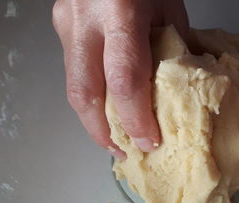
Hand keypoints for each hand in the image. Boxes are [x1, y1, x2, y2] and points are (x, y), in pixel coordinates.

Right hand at [52, 0, 188, 156]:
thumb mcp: (168, 7)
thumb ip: (172, 48)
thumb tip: (178, 91)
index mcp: (119, 12)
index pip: (123, 79)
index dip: (135, 118)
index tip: (149, 142)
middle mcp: (84, 21)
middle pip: (85, 93)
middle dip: (102, 131)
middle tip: (123, 152)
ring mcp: (66, 23)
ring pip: (74, 86)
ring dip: (93, 119)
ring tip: (115, 139)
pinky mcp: (60, 27)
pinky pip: (74, 71)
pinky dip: (91, 96)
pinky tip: (106, 109)